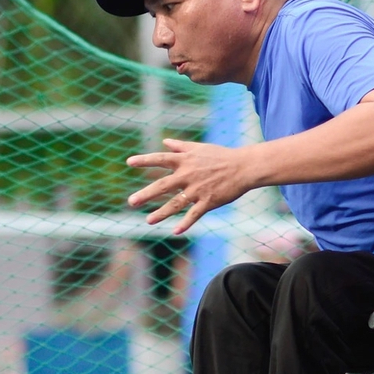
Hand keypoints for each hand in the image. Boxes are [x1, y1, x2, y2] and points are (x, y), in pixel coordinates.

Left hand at [126, 138, 255, 234]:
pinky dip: (186, 223)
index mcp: (185, 160)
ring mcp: (198, 190)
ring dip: (161, 213)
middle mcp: (188, 175)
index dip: (145, 160)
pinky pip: (195, 214)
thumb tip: (165, 142)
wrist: (244, 167)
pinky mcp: (209, 201)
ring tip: (148, 221)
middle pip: (163, 185)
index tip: (129, 162)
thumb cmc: (221, 156)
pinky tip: (176, 231)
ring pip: (176, 204)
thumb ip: (180, 146)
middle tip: (131, 201)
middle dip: (146, 194)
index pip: (161, 159)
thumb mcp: (199, 148)